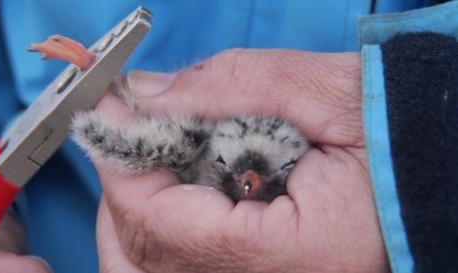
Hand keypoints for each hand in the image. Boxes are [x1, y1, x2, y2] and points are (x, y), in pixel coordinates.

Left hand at [95, 49, 389, 272]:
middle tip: (137, 130)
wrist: (438, 176)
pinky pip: (172, 268)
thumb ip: (231, 85)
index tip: (109, 112)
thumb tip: (147, 95)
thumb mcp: (326, 93)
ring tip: (160, 160)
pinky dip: (159, 229)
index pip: (159, 222)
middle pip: (140, 254)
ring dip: (136, 210)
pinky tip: (179, 194)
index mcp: (291, 256)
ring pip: (146, 268)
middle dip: (125, 183)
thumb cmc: (401, 137)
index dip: (121, 161)